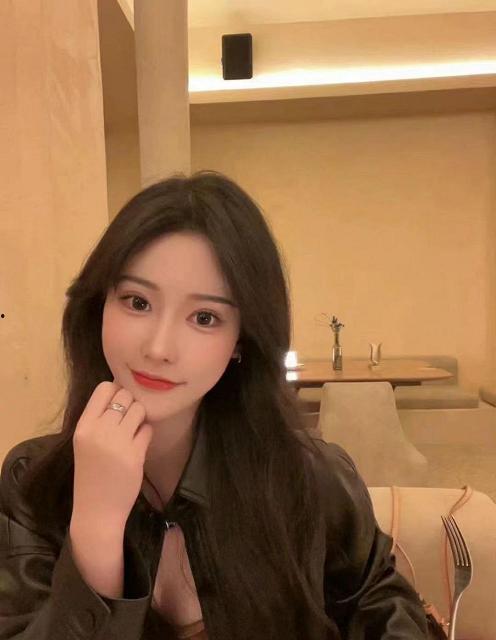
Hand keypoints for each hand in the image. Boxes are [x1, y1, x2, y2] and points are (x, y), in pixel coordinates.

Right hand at [71, 381, 152, 527]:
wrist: (96, 512)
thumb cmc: (91, 474)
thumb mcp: (85, 442)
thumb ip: (98, 418)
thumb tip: (120, 389)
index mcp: (83, 426)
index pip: (104, 388)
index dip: (115, 392)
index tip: (118, 406)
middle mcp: (99, 431)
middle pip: (125, 395)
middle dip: (130, 404)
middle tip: (127, 422)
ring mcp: (118, 443)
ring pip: (139, 409)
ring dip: (140, 418)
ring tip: (133, 433)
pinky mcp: (135, 455)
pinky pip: (148, 429)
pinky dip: (146, 434)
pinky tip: (138, 446)